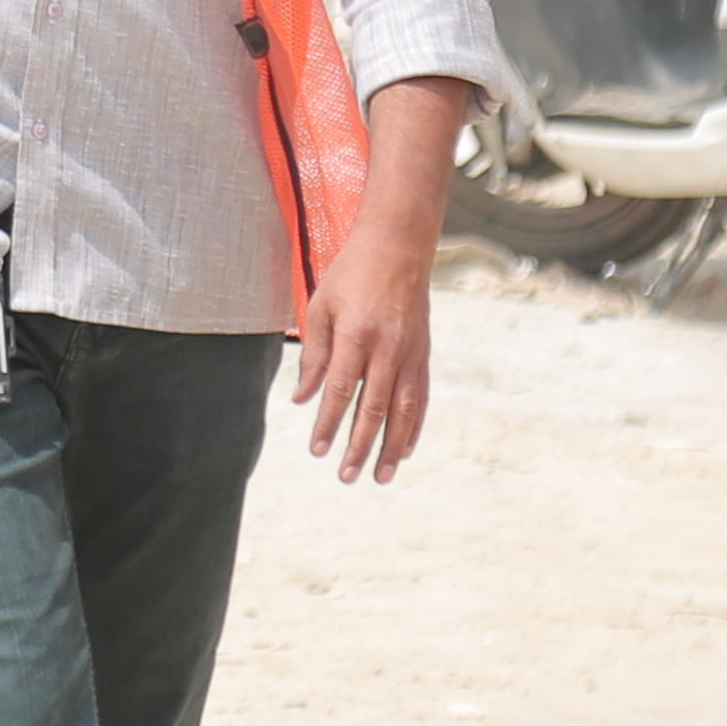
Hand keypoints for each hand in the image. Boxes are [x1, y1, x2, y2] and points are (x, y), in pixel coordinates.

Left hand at [293, 221, 437, 481]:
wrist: (398, 249)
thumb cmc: (351, 276)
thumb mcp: (321, 308)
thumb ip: (313, 355)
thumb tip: (302, 399)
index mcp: (356, 334)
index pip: (340, 390)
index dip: (328, 423)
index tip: (317, 450)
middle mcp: (387, 348)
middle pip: (373, 408)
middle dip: (359, 446)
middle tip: (345, 476)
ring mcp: (411, 353)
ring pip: (403, 410)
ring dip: (392, 446)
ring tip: (381, 476)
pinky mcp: (424, 355)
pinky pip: (420, 397)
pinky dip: (413, 426)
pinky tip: (405, 449)